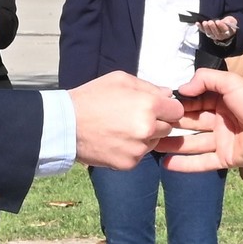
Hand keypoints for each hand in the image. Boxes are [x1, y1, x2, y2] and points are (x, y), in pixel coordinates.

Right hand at [69, 72, 184, 168]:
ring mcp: (138, 149)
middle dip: (157, 122)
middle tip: (134, 117)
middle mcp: (147, 129)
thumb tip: (167, 94)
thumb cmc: (92, 97)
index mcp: (149, 105)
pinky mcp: (128, 164)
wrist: (65, 124)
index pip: (177, 110)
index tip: (158, 108)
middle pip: (167, 128)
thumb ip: (148, 86)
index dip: (168, 108)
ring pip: (154, 142)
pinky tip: (115, 140)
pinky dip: (131, 149)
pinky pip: (139, 155)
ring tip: (122, 128)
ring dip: (145, 137)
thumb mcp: (120, 79)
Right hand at [156, 68, 242, 170]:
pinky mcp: (224, 158)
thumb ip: (205, 79)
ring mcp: (221, 140)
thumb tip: (181, 89)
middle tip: (149, 126)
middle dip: (172, 124)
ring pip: (192, 143)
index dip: (178, 103)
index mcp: (222, 100)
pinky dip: (184, 164)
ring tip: (151, 145)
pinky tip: (166, 164)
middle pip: (191, 122)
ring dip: (173, 144)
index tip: (158, 104)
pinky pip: (202, 162)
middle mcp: (219, 119)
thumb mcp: (231, 82)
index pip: (194, 101)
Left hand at [197, 16, 238, 43]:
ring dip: (206, 28)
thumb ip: (229, 21)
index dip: (221, 26)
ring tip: (204, 23)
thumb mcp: (231, 20)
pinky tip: (197, 23)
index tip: (218, 21)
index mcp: (228, 33)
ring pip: (209, 33)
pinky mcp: (208, 33)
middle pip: (216, 33)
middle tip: (210, 22)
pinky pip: (203, 31)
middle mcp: (220, 36)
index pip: (225, 30)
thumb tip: (226, 21)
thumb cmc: (228, 23)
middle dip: (213, 27)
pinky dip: (200, 27)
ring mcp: (213, 36)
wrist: (225, 28)